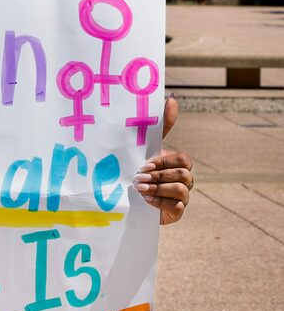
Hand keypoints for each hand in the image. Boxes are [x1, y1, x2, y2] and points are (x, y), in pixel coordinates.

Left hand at [133, 95, 192, 224]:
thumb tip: (172, 97)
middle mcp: (182, 179)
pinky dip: (160, 203)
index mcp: (175, 163)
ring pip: (181, 190)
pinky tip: (145, 200)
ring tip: (139, 188)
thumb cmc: (135, 169)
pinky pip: (177, 207)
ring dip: (158, 188)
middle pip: (185, 174)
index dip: (166, 161)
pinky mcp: (176, 213)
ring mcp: (181, 197)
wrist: (125, 199)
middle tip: (138, 177)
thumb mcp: (142, 148)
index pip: (183, 159)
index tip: (145, 163)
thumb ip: (158, 126)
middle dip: (159, 175)